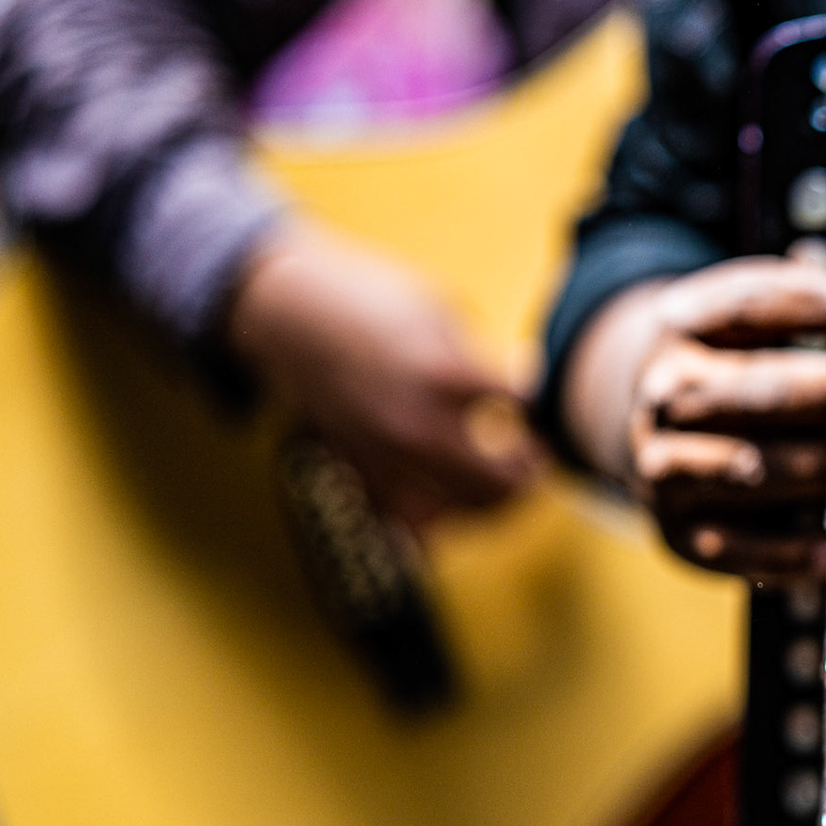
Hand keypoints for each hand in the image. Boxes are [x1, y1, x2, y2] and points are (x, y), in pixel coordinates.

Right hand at [228, 220, 539, 529]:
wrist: (289, 316)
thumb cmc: (369, 303)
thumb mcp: (438, 311)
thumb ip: (483, 358)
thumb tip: (528, 389)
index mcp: (440, 372)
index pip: (520, 402)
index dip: (536, 402)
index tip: (529, 396)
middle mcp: (413, 423)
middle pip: (499, 481)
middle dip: (529, 474)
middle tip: (537, 459)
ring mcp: (385, 456)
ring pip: (462, 513)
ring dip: (494, 505)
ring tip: (503, 484)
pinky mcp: (360, 472)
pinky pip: (413, 523)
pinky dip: (442, 519)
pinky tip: (454, 497)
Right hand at [560, 256, 825, 579]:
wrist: (647, 424)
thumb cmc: (728, 366)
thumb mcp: (747, 319)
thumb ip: (804, 303)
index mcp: (681, 326)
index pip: (752, 306)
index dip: (819, 310)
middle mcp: (664, 395)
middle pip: (759, 392)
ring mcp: (665, 466)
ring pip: (751, 466)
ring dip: (818, 469)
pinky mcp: (679, 532)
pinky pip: (739, 546)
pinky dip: (790, 550)